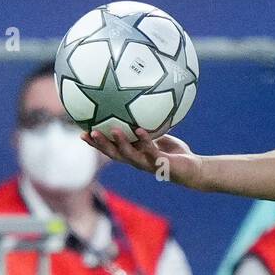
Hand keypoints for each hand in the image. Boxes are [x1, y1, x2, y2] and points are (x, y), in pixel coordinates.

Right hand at [84, 127, 204, 187]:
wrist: (192, 169)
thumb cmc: (173, 152)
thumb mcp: (157, 135)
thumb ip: (145, 126)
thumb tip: (136, 106)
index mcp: (133, 155)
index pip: (110, 150)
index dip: (95, 144)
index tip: (82, 133)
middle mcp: (137, 161)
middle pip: (114, 155)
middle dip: (100, 145)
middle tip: (89, 133)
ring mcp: (148, 164)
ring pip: (130, 155)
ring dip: (120, 143)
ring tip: (113, 130)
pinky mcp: (162, 164)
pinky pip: (151, 151)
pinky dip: (145, 141)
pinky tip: (139, 129)